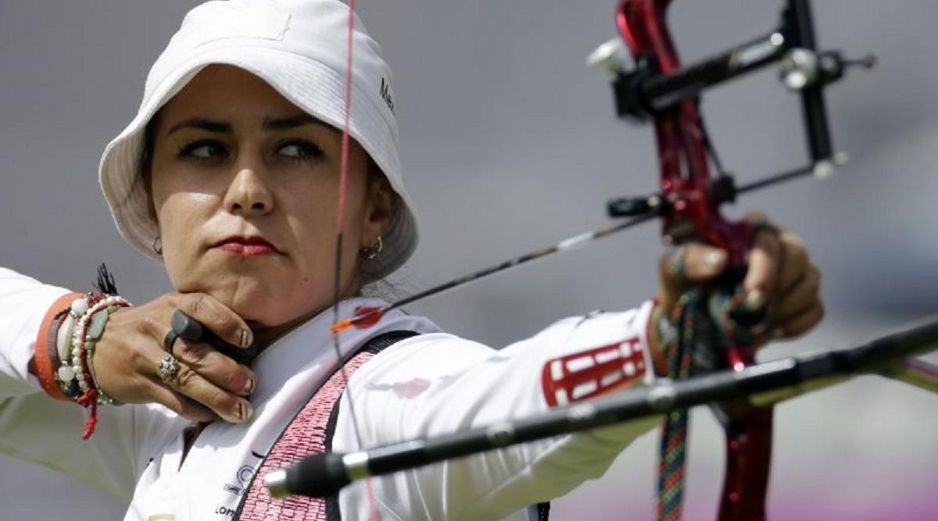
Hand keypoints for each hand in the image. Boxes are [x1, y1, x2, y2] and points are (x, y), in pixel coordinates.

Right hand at [91, 292, 255, 422]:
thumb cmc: (151, 326)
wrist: (96, 343)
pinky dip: (197, 410)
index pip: (201, 307)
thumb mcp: (172, 309)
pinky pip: (172, 400)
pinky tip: (214, 415)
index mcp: (172, 304)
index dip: (227, 324)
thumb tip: (249, 347)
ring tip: (242, 409)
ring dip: (217, 397)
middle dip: (228, 371)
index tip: (249, 342)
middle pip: (196, 352)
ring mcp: (145, 357)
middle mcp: (158, 328)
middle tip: (250, 384)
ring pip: (185, 380)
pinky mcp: (139, 384)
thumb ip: (203, 320)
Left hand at [653, 213, 823, 355]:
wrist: (696, 320)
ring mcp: (797, 270)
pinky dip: (794, 324)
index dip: (765, 267)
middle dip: (775, 290)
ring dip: (782, 309)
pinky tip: (770, 329)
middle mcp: (778, 243)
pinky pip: (816, 309)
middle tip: (751, 313)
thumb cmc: (686, 284)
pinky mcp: (806, 297)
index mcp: (748, 229)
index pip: (768, 238)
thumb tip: (720, 259)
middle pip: (798, 256)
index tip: (751, 295)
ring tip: (753, 323)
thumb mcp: (676, 269)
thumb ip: (691, 259)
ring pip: (810, 283)